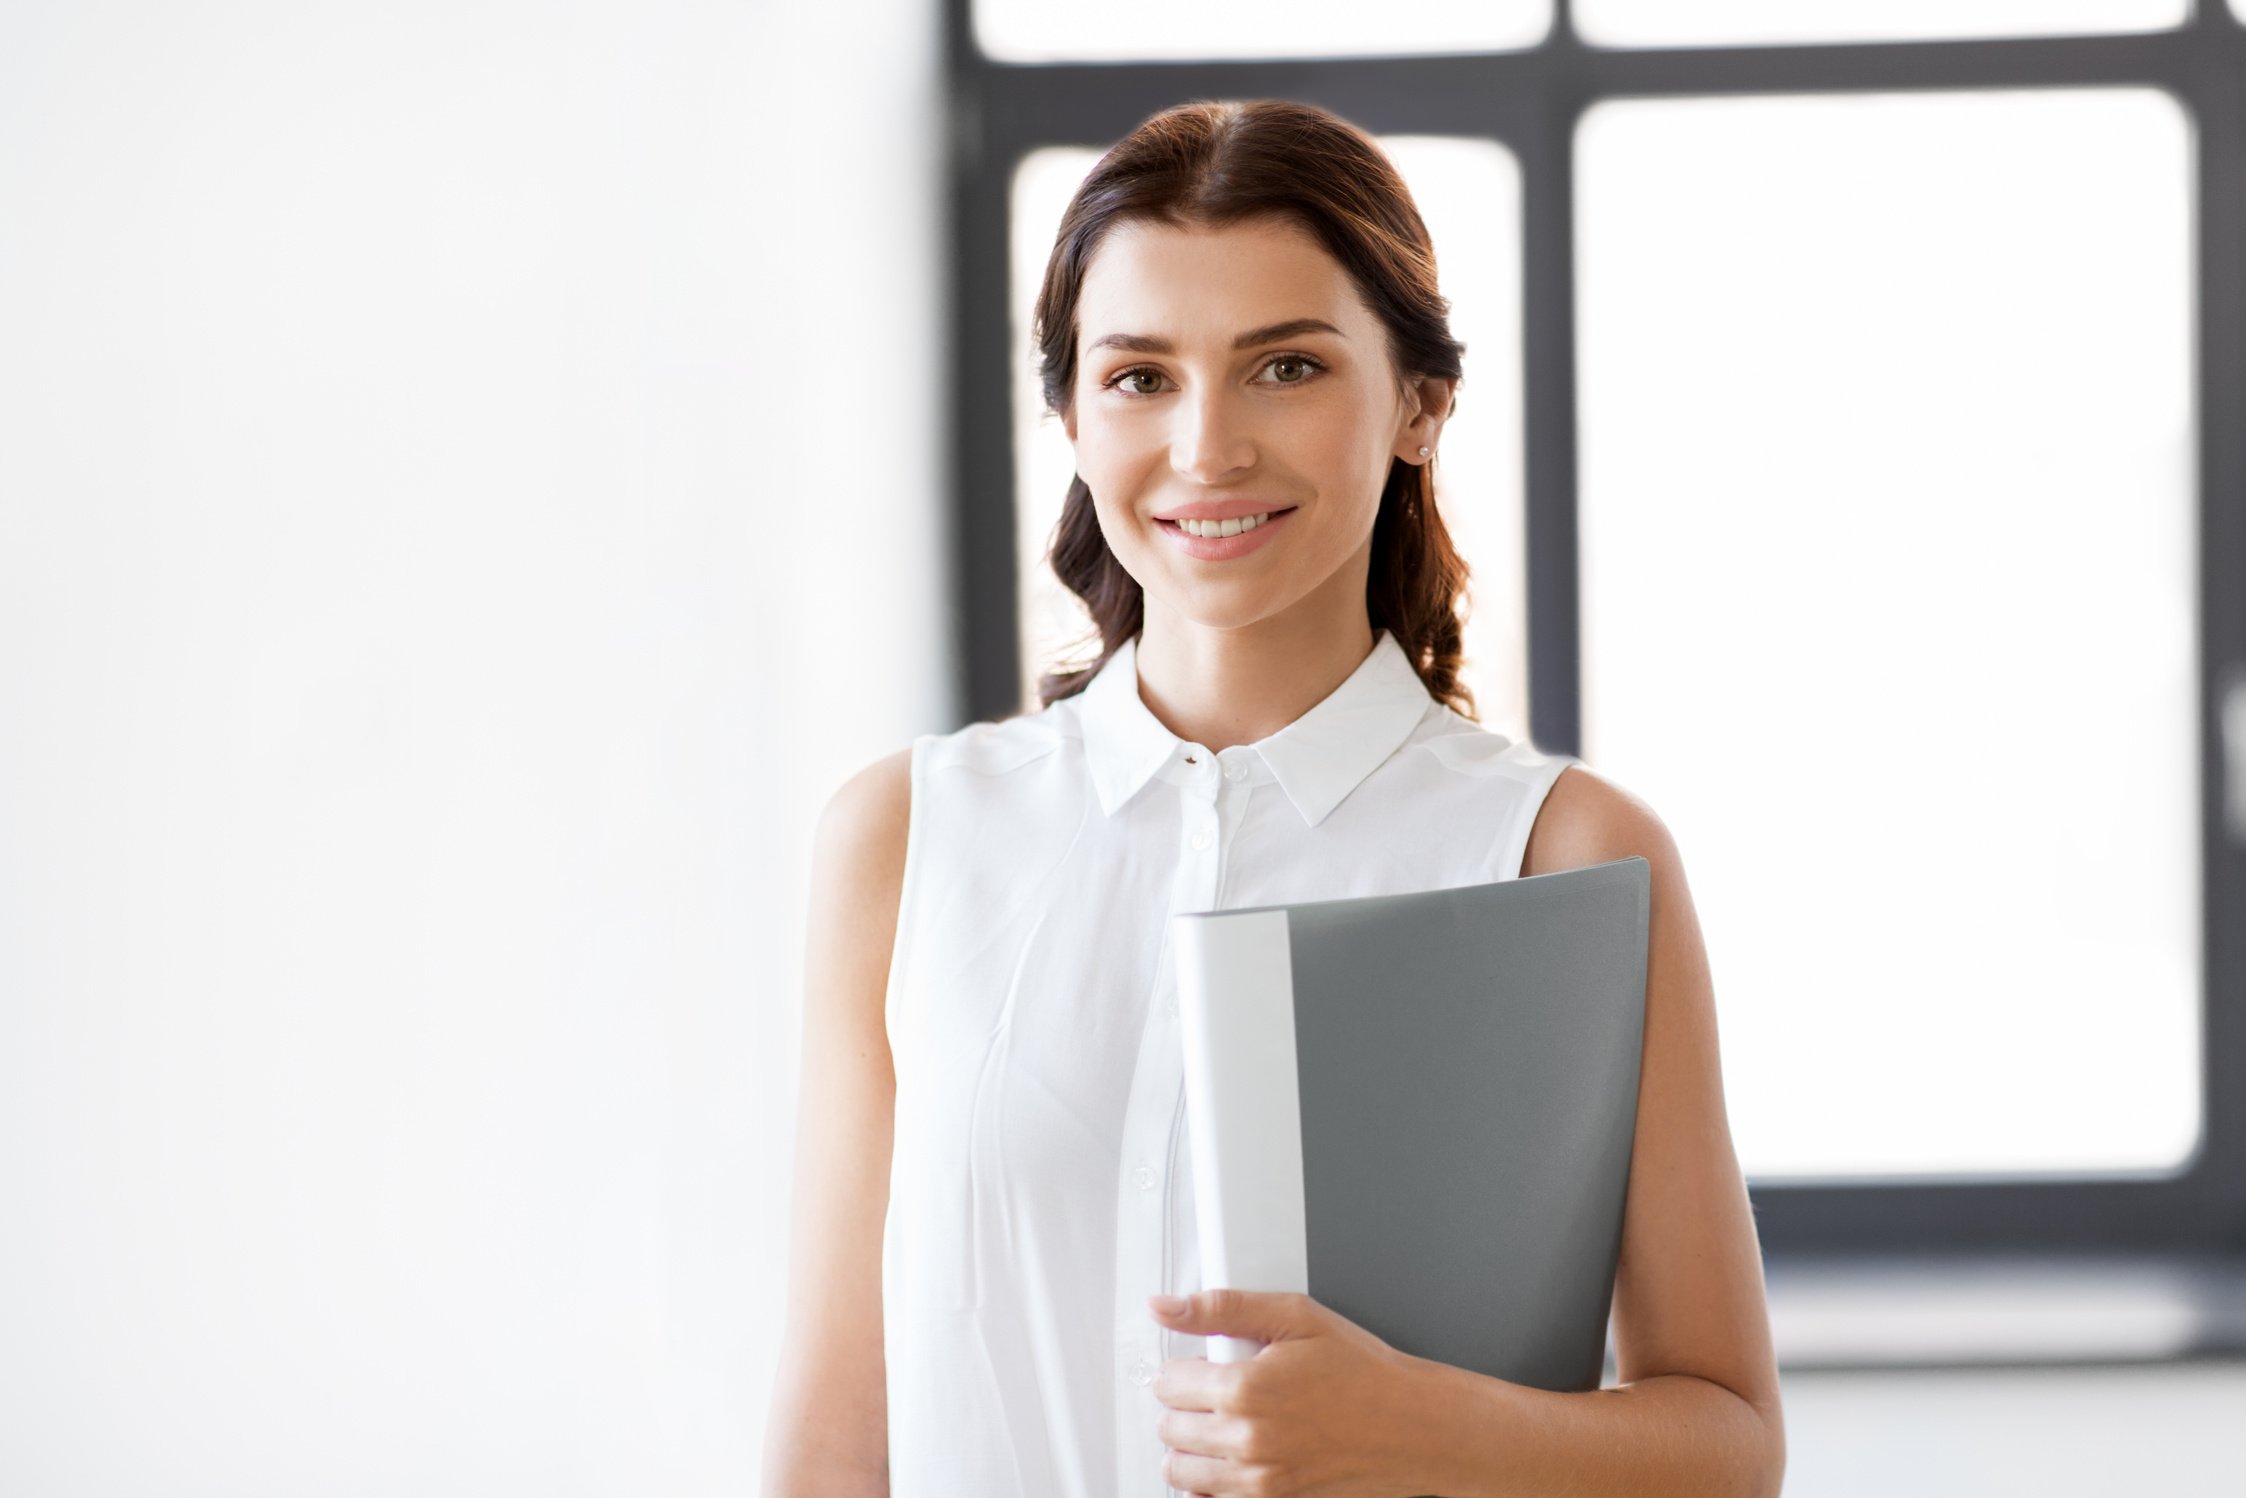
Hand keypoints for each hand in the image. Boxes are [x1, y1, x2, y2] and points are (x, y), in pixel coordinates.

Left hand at [1146, 1288, 1433, 1496]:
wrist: (1412, 1425)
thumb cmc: (1362, 1372)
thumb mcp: (1295, 1316)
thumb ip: (1222, 1308)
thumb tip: (1165, 1307)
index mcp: (1245, 1389)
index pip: (1168, 1384)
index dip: (1184, 1368)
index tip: (1204, 1364)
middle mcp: (1246, 1441)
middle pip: (1170, 1428)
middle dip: (1185, 1405)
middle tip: (1217, 1390)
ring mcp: (1259, 1480)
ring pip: (1181, 1469)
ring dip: (1191, 1445)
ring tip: (1224, 1423)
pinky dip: (1210, 1481)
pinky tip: (1233, 1457)